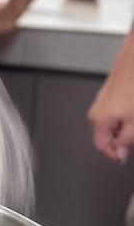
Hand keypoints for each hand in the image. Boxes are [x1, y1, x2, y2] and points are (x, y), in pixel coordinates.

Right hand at [88, 49, 133, 163]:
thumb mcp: (133, 123)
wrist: (131, 67)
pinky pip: (113, 115)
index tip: (124, 158)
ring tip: (133, 121)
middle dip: (119, 140)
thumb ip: (125, 141)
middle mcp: (96, 113)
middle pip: (105, 136)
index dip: (114, 155)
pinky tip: (132, 112)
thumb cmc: (131, 91)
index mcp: (99, 121)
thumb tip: (120, 153)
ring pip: (110, 125)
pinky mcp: (108, 98)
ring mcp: (100, 104)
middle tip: (132, 136)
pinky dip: (123, 118)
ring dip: (122, 129)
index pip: (101, 147)